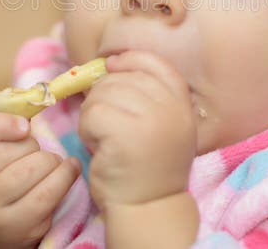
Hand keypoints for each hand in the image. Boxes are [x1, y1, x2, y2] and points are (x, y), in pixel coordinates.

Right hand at [0, 113, 80, 248]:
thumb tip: (35, 98)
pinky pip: (47, 193)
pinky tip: (69, 169)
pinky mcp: (15, 228)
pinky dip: (65, 175)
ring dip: (49, 160)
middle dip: (30, 144)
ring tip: (50, 162)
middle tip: (34, 149)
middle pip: (5, 152)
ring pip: (29, 170)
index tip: (24, 125)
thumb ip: (2, 124)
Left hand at [78, 50, 196, 209]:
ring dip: (93, 115)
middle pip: (121, 77)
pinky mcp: (126, 134)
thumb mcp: (160, 125)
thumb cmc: (146, 167)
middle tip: (108, 126)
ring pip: (102, 93)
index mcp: (181, 103)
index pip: (154, 62)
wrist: (147, 209)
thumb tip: (110, 62)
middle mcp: (171, 108)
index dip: (128, 59)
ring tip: (104, 138)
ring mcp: (151, 120)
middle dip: (103, 96)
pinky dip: (86, 130)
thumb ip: (146, 94)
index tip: (111, 66)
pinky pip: (92, 113)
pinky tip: (98, 147)